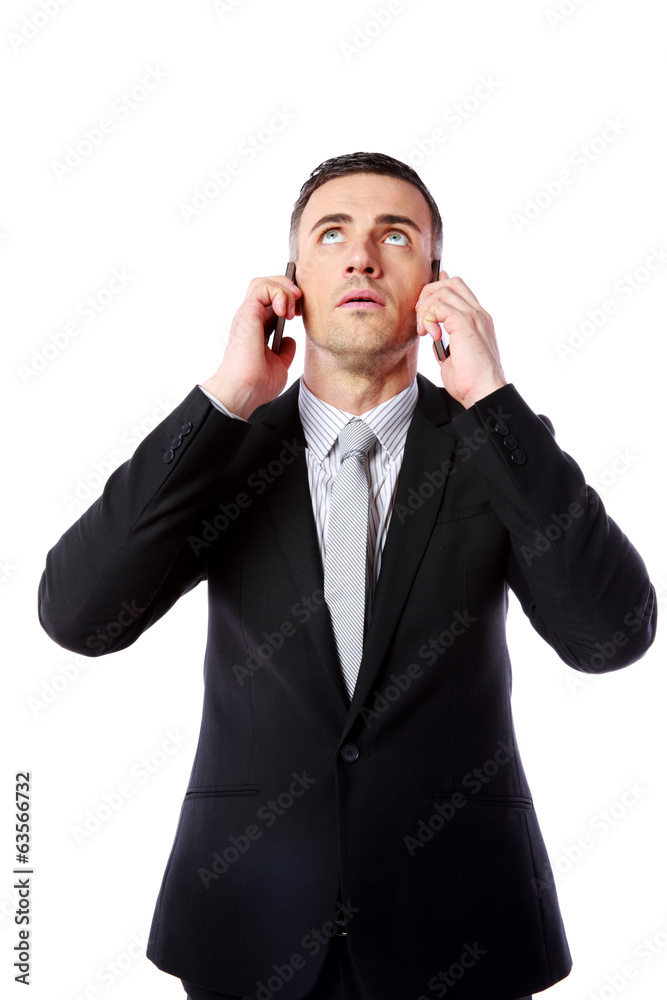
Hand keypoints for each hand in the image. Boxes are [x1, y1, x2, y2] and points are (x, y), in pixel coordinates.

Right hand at [201, 275, 300, 419]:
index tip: (300, 312)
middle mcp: (250, 319)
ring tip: (292, 309)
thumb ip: (286, 351)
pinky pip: (263, 288)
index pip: (270, 301)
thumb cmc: (256, 384)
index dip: (288, 299)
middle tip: (299, 303)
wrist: (245, 391)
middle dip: (287, 288)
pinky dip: (279, 293)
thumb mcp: (280, 365)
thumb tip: (291, 340)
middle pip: (266, 286)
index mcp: (256, 329)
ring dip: (283, 289)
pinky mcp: (248, 314)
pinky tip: (285, 311)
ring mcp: (248, 315)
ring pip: (264, 283)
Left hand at [415, 271, 506, 408]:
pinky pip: (439, 305)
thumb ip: (446, 343)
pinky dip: (429, 318)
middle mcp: (479, 314)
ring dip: (426, 309)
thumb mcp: (453, 358)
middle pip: (451, 282)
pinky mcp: (465, 323)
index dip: (438, 291)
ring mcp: (474, 317)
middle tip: (420, 320)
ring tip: (424, 331)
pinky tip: (431, 336)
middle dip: (428, 295)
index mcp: (479, 321)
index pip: (459, 290)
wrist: (483, 393)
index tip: (423, 311)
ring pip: (443, 290)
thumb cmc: (470, 382)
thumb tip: (435, 338)